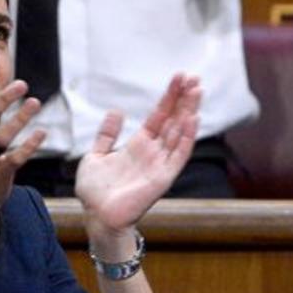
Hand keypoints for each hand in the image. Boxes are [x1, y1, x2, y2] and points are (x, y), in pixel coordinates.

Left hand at [74, 73, 201, 240]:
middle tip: (195, 77)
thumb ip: (106, 135)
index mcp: (139, 144)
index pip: (160, 115)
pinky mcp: (163, 177)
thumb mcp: (95, 156)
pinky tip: (191, 119)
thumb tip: (116, 111)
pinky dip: (186, 137)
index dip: (170, 96)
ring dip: (189, 111)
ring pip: (179, 132)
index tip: (180, 77)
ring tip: (197, 91)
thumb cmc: (95, 191)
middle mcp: (153, 151)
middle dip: (185, 99)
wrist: (96, 216)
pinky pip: (178, 155)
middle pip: (174, 119)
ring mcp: (160, 164)